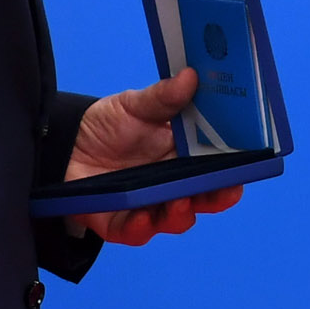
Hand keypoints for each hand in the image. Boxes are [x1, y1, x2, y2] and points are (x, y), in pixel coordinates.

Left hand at [64, 69, 245, 245]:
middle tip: (221, 190)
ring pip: (176, 219)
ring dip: (181, 214)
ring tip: (179, 203)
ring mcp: (148, 206)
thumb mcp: (133, 105)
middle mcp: (171, 185)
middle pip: (204, 198)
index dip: (234, 171)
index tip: (246, 168)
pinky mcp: (119, 223)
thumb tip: (191, 75)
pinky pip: (135, 233)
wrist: (63, 144)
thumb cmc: (107, 126)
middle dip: (215, 197)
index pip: (217, 168)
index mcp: (183, 156)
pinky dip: (141, 228)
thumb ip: (162, 97)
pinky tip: (141, 217)